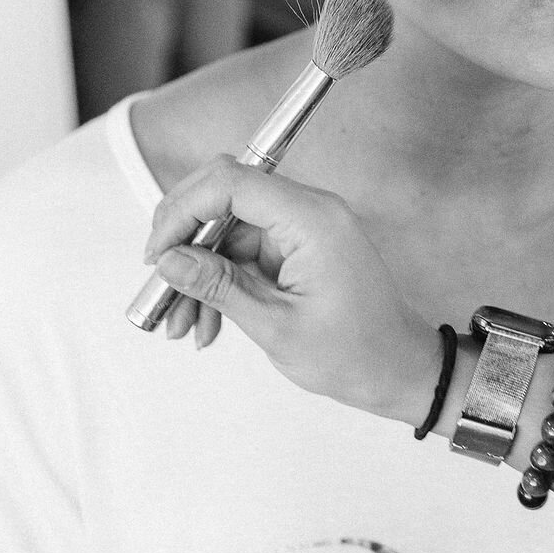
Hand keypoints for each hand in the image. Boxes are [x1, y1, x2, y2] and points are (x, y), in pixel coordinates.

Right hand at [143, 156, 438, 424]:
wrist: (397, 370)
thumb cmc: (355, 352)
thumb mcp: (275, 325)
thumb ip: (219, 286)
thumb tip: (169, 260)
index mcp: (312, 219)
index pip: (231, 182)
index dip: (183, 210)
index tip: (157, 255)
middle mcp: (308, 211)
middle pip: (223, 196)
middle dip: (183, 242)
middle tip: (159, 286)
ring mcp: (301, 228)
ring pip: (225, 232)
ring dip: (197, 275)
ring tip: (181, 325)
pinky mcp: (295, 247)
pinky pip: (241, 252)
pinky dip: (219, 283)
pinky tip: (207, 323)